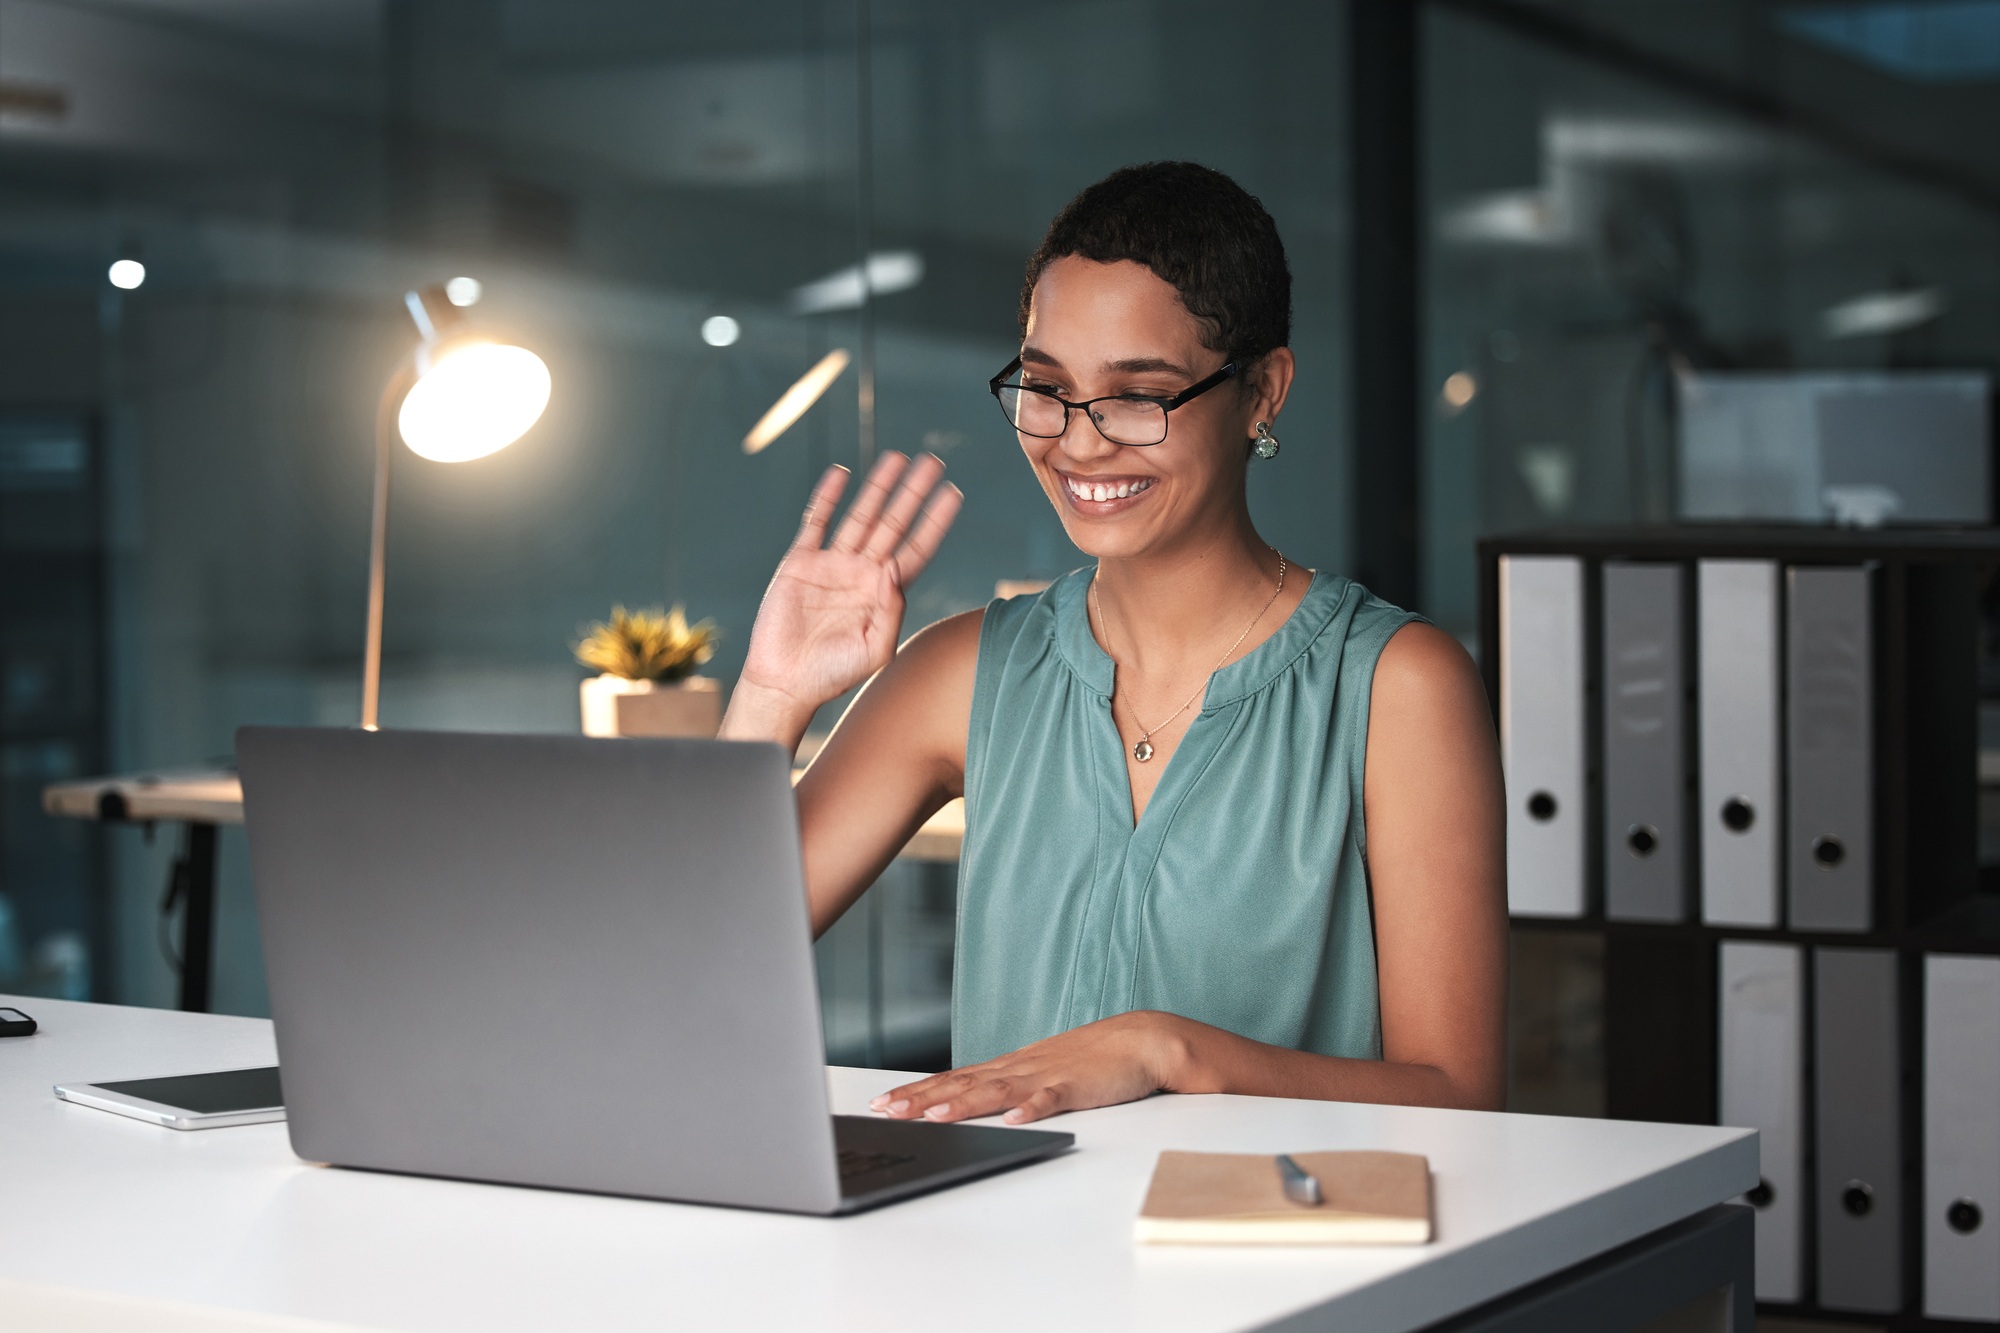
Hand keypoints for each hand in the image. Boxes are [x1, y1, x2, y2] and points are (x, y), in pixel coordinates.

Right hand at [735, 452, 961, 721]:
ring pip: (860, 516)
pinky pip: (816, 522)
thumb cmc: (833, 674)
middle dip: (913, 493)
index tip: (953, 494)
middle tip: (932, 462)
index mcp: (883, 593)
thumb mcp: (874, 649)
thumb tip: (895, 569)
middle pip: (893, 523)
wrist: (785, 682)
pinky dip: (828, 498)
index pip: (916, 549)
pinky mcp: (800, 562)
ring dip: (878, 487)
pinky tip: (842, 474)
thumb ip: (890, 611)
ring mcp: (831, 565)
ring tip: (896, 458)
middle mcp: (861, 573)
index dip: (935, 522)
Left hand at [868, 1011, 1187, 1124]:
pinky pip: (1051, 1099)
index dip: (916, 1091)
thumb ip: (1008, 1087)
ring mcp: (1047, 1075)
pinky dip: (1032, 1108)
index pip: (953, 1078)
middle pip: (964, 1083)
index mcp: (1010, 1067)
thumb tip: (972, 1103)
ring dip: (964, 1104)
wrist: (1142, 1040)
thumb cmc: (1092, 1060)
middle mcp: (1020, 1068)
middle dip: (922, 1098)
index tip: (883, 1102)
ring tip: (934, 1116)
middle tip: (887, 1110)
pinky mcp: (1077, 1086)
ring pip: (998, 1090)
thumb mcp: (1041, 1073)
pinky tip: (1013, 1120)